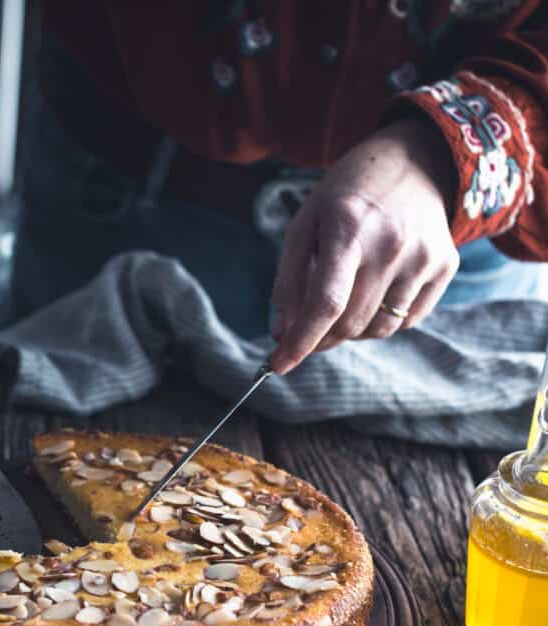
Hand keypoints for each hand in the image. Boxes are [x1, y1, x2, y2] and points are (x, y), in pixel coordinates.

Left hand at [270, 117, 458, 373]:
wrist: (415, 161)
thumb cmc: (348, 197)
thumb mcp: (306, 224)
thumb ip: (289, 280)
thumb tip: (283, 333)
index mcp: (349, 229)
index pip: (325, 304)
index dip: (300, 341)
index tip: (278, 365)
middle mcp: (392, 245)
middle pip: (349, 324)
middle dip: (320, 338)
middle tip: (308, 330)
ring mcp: (424, 257)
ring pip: (377, 330)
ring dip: (351, 331)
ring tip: (345, 299)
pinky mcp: (446, 266)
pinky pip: (406, 322)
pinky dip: (382, 321)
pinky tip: (375, 292)